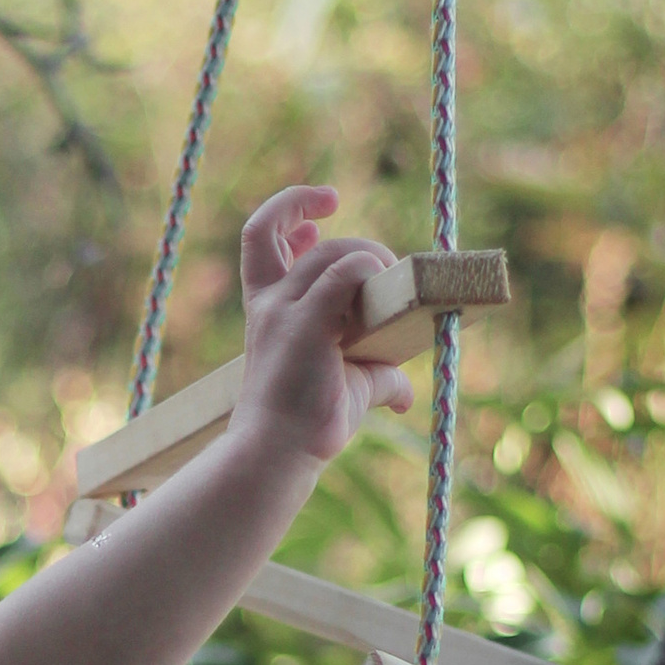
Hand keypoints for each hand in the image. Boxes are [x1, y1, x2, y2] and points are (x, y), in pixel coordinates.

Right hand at [225, 182, 414, 471]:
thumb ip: (372, 375)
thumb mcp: (342, 387)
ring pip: (333, 253)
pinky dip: (368, 271)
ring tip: (393, 286)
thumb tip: (403, 392)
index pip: (261, 237)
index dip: (290, 210)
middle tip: (388, 272)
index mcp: (267, 308)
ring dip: (371, 258)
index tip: (322, 215)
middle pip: (314, 241)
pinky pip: (343, 274)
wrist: (277, 454)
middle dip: (358, 244)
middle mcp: (271, 303)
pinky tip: (387, 292)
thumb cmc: (303, 426)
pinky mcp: (305, 326)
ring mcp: (284, 311)